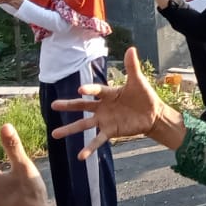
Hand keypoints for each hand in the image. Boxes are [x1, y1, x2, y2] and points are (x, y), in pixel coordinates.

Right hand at [51, 47, 174, 159]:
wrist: (153, 114)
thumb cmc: (144, 96)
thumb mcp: (138, 82)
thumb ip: (132, 67)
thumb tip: (130, 49)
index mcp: (108, 94)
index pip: (96, 91)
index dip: (89, 89)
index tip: (81, 89)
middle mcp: (102, 107)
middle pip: (82, 106)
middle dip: (68, 106)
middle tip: (53, 105)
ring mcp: (104, 120)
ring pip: (83, 125)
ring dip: (70, 130)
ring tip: (54, 134)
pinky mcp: (110, 131)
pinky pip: (97, 140)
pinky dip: (89, 148)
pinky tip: (79, 156)